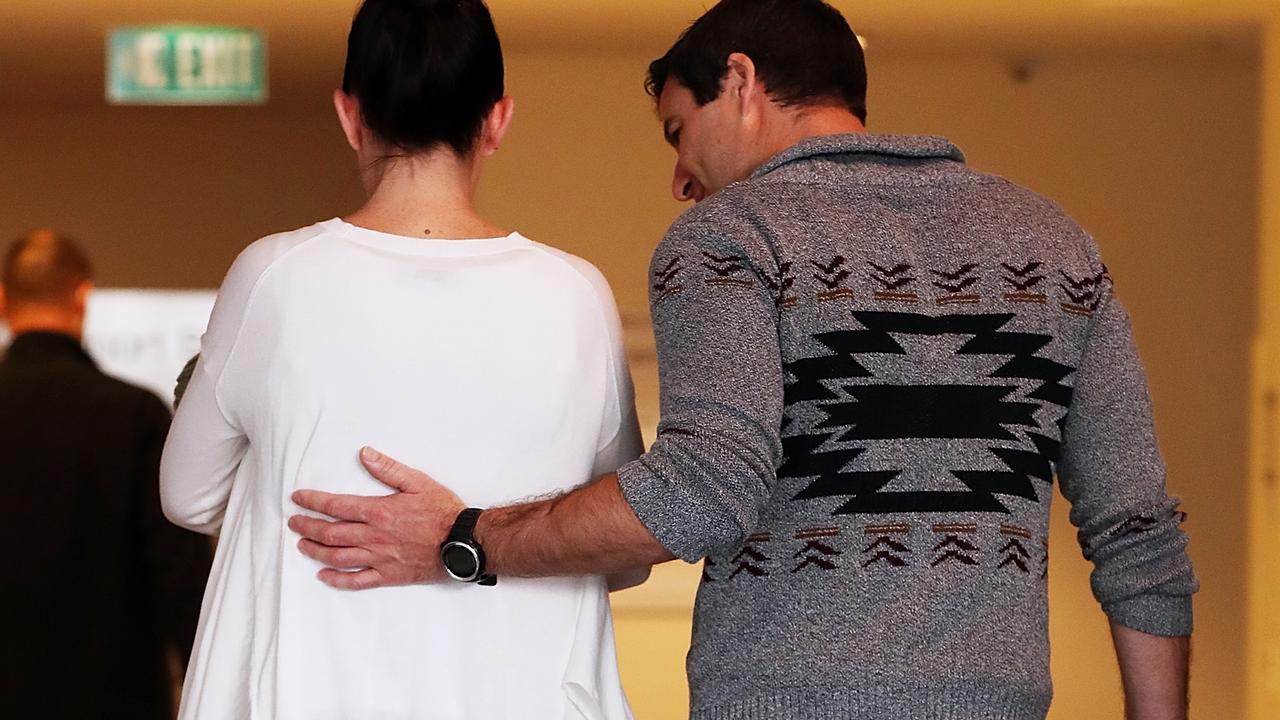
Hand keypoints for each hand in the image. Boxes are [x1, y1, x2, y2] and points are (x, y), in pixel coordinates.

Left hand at [288, 447, 464, 589]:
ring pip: (338, 557)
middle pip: (330, 533)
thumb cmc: (443, 511)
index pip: (336, 506)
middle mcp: (373, 537)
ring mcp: (379, 558)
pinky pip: (357, 581)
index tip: (298, 498)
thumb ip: (388, 469)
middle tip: (293, 522)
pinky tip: (324, 576)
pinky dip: (337, 580)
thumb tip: (365, 454)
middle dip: (307, 526)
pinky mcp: (388, 576)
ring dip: (316, 551)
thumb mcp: (418, 482)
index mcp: (378, 512)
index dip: (313, 501)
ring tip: (302, 545)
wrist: (463, 541)